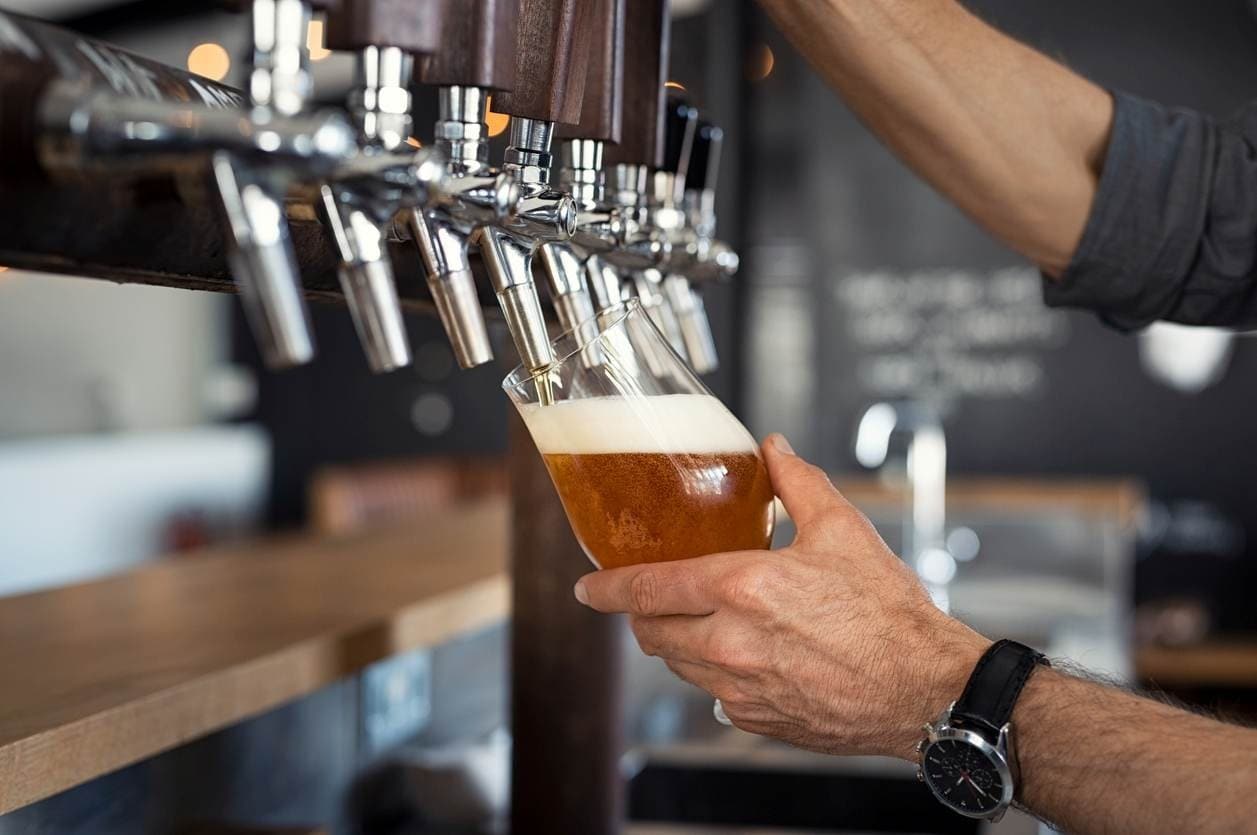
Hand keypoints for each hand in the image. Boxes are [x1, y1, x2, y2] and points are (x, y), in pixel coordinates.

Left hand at [574, 434, 989, 759]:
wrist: (924, 687)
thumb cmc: (889, 612)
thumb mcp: (843, 530)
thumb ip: (797, 483)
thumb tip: (773, 449)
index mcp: (743, 588)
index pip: (648, 588)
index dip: (607, 588)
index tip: (587, 588)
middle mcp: (731, 643)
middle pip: (651, 632)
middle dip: (640, 614)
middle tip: (650, 598)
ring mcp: (741, 689)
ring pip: (677, 666)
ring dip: (676, 641)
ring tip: (701, 620)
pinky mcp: (757, 720)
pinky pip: (713, 695)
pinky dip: (714, 673)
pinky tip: (743, 654)